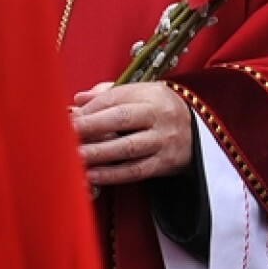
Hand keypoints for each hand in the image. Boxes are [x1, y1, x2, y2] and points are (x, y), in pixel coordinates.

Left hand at [71, 82, 196, 185]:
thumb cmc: (161, 109)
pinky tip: (92, 175)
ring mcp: (164, 141)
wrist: (202, 131)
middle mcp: (159, 115)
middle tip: (65, 135)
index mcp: (151, 93)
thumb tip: (78, 99)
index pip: (116, 98)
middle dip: (90, 127)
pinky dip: (113, 174)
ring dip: (98, 153)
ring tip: (74, 157)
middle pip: (121, 119)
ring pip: (127, 148)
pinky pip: (136, 170)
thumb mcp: (143, 93)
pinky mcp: (165, 164)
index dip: (90, 109)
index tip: (67, 118)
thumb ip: (109, 94)